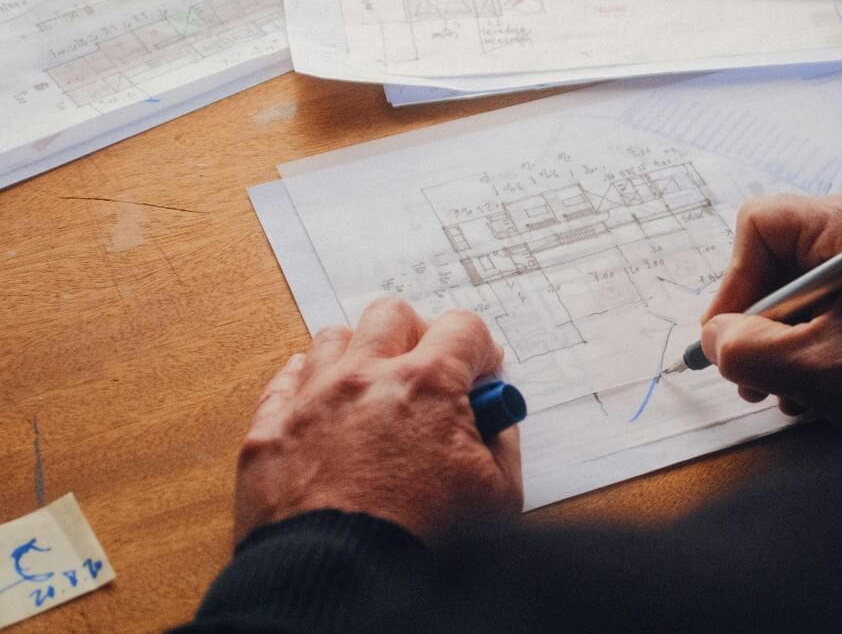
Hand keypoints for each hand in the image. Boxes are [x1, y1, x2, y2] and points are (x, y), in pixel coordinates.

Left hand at [234, 299, 521, 543]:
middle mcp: (366, 378)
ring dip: (358, 356)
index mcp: (427, 385)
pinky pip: (285, 380)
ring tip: (370, 393)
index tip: (480, 373)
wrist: (338, 597)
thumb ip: (502, 443)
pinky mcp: (269, 433)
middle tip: (425, 372)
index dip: (479, 349)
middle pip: (393, 314)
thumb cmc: (418, 549)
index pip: (463, 327)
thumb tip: (494, 419)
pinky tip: (323, 408)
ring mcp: (311, 401)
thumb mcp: (498, 499)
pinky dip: (307, 386)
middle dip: (416, 335)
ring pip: (334, 338)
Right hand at [700, 194, 841, 429]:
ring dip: (787, 338)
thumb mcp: (817, 369)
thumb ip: (748, 350)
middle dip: (760, 321)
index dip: (734, 282)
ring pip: (805, 284)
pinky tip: (823, 384)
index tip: (729, 338)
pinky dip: (820, 337)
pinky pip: (838, 297)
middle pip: (779, 257)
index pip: (760, 225)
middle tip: (753, 376)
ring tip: (791, 391)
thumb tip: (715, 339)